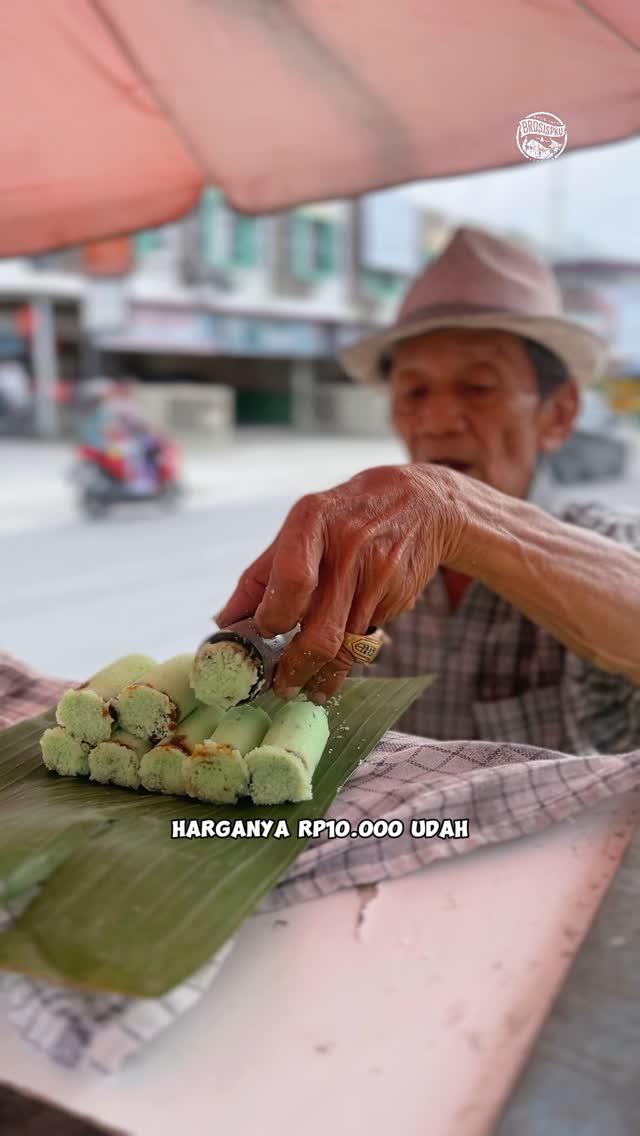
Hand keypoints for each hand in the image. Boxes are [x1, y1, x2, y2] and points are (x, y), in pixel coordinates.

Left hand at [216, 464, 466, 699]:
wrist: (419, 502)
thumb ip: (260, 576)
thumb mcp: (300, 528)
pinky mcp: (400, 597)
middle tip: (283, 686)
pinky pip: (368, 639)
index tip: (264, 634)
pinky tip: (341, 654)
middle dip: (297, 668)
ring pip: (347, 647)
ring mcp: (379, 576)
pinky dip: (351, 653)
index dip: (274, 616)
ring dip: (324, 674)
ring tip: (309, 686)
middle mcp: (348, 548)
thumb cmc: (343, 518)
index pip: (292, 579)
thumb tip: (224, 622)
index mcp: (312, 522)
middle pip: (321, 631)